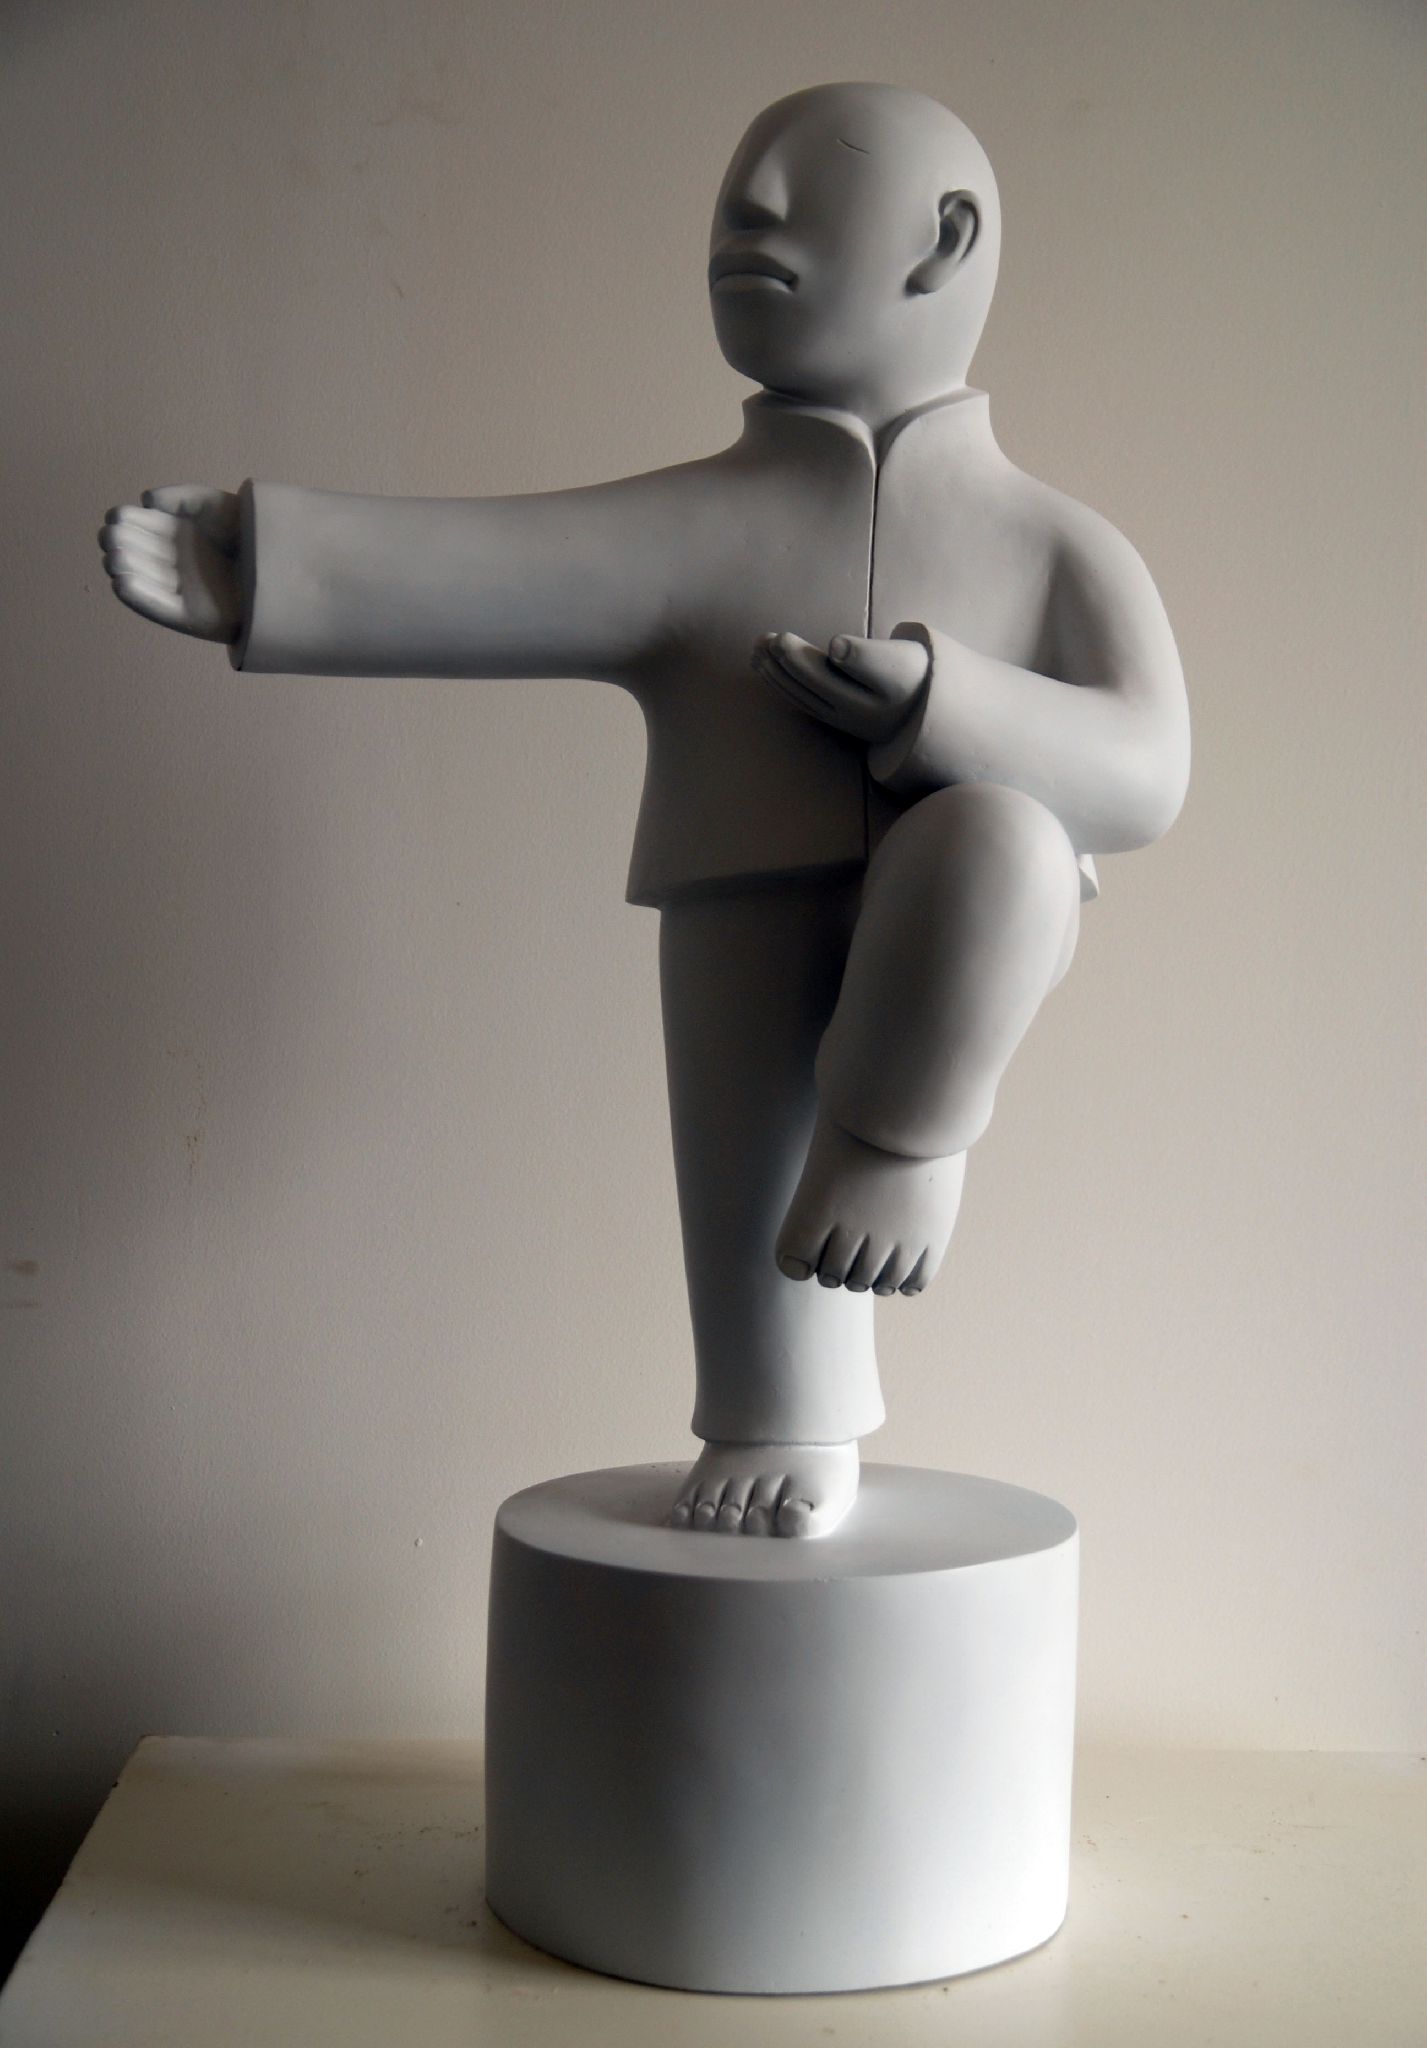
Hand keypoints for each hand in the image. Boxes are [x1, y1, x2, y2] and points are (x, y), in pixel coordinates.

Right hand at [99, 485, 241, 642]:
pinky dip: (139, 598)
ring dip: (124, 568)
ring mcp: (181, 591)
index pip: (140, 527)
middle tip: (112, 536)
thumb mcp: (213, 504)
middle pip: (137, 552)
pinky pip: (158, 609)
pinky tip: (121, 582)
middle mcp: (174, 562)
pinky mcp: (189, 618)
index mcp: (176, 534)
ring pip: (143, 579)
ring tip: (115, 557)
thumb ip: (180, 496)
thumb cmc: (250, 530)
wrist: (282, 568)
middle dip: (120, 543)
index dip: (124, 521)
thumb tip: (144, 499)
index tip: (117, 517)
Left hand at [752, 630, 929, 742]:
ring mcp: (842, 718)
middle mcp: (858, 710)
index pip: (844, 672)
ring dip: (776, 672)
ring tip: (757, 647)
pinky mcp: (832, 719)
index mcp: (881, 690)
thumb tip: (834, 647)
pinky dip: (780, 684)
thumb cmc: (908, 669)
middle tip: (764, 637)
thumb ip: (867, 654)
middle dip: (786, 660)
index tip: (787, 636)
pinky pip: (801, 702)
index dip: (811, 655)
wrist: (918, 706)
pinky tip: (764, 667)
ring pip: (803, 695)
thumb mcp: (898, 657)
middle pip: (815, 684)